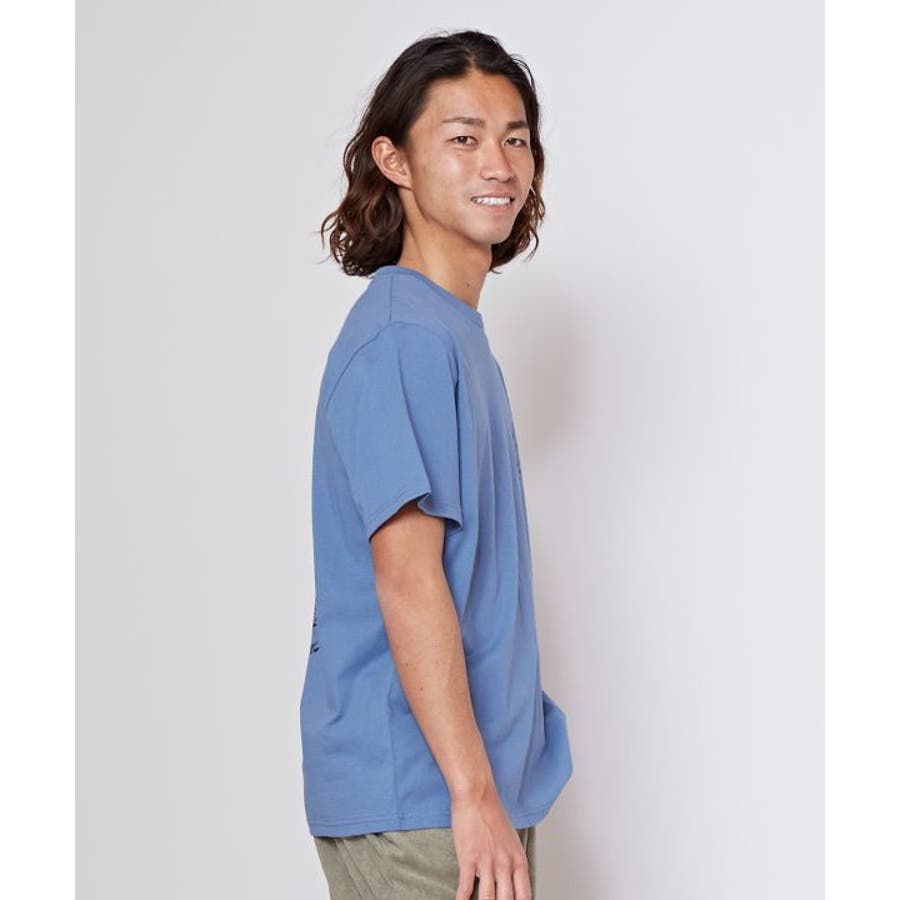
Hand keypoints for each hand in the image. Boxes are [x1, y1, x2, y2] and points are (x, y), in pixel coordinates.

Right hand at [450, 785, 531, 899]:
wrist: (477, 795)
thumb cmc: (493, 814)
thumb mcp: (511, 840)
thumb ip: (512, 863)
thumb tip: (511, 882)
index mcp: (518, 860)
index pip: (524, 896)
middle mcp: (505, 863)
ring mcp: (487, 861)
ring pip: (488, 898)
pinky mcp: (468, 857)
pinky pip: (465, 886)